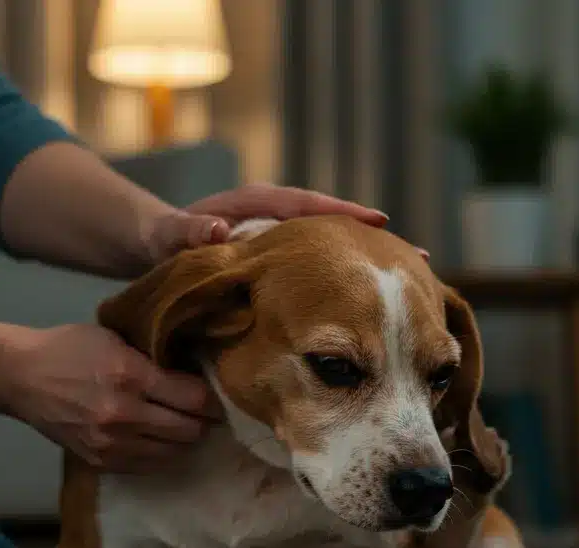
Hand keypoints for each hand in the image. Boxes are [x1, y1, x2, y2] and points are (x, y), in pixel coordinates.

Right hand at [0, 323, 221, 472]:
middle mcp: (123, 415)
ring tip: (187, 427)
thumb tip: (196, 376)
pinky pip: (149, 466)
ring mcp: (111, 444)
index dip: (212, 400)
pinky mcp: (101, 462)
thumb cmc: (69, 349)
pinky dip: (162, 454)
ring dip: (185, 441)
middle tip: (206, 414)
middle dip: (202, 422)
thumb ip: (154, 361)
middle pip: (188, 430)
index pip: (194, 399)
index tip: (217, 396)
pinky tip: (162, 440)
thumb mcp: (116, 341)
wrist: (19, 376)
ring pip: (173, 453)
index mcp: (130, 376)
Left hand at [142, 183, 428, 264]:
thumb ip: (186, 233)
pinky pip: (330, 275)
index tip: (378, 221)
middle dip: (376, 246)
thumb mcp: (167, 237)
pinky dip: (357, 288)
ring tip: (418, 286)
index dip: (343, 214)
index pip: (306, 205)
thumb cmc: (162, 244)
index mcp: (255, 206)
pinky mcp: (292, 269)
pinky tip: (385, 310)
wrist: (158, 250)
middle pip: (337, 230)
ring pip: (340, 255)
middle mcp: (281, 221)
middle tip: (419, 260)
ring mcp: (290, 247)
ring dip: (375, 271)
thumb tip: (214, 230)